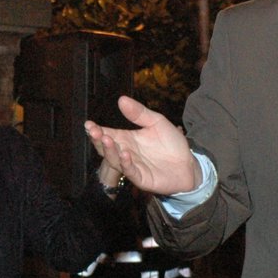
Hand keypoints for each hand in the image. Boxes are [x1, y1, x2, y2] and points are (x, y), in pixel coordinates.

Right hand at [85, 95, 199, 195]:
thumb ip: (139, 113)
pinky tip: (125, 154)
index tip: (88, 124)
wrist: (189, 164)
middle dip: (98, 139)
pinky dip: (126, 164)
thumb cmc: (171, 144)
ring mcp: (133, 166)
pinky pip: (131, 172)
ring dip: (110, 150)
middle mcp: (126, 153)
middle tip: (94, 131)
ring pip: (115, 160)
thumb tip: (121, 99)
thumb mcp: (157, 122)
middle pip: (107, 148)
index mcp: (127, 139)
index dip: (97, 130)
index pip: (108, 133)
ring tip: (106, 139)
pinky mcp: (142, 178)